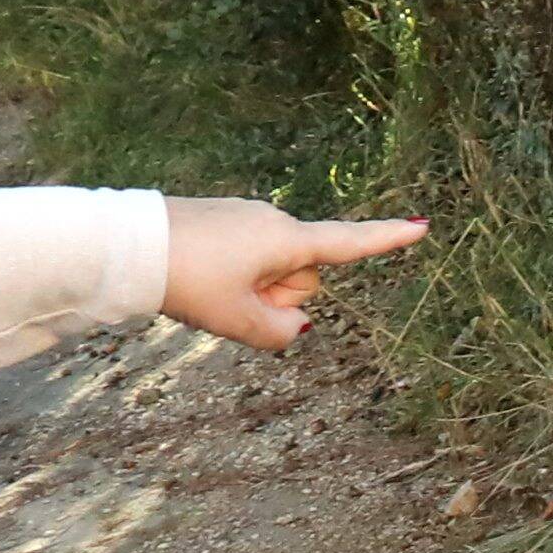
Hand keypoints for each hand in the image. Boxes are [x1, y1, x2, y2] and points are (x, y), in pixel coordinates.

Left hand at [161, 199, 423, 347]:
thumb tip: (296, 324)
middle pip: (301, 277)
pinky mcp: (223, 221)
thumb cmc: (188, 280)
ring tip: (208, 289)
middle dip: (278, 297)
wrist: (130, 245)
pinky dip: (230, 279)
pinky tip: (196, 279)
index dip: (387, 240)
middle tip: (233, 302)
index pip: (348, 244)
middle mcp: (274, 222)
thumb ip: (280, 333)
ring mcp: (247, 219)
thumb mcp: (238, 322)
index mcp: (287, 240)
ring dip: (251, 291)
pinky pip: (244, 261)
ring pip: (269, 272)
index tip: (422, 227)